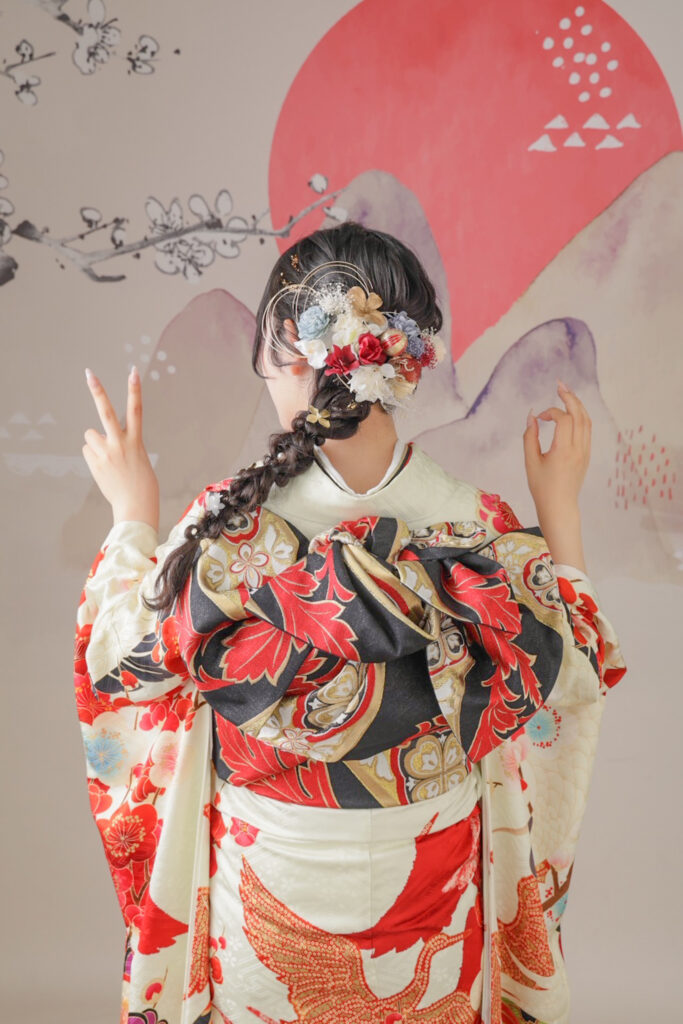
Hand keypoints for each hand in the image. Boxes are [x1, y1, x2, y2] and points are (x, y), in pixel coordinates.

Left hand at [82, 366, 159, 529]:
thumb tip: (98, 440)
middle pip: (106, 412)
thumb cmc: (141, 485)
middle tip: (89, 373)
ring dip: (95, 443)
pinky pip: (87, 451)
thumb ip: (121, 445)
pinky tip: (103, 469)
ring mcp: (105, 454)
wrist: (136, 507)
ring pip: (90, 436)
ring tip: (107, 459)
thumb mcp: (138, 459)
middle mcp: (119, 444)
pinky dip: (92, 457)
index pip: (136, 410)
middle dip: (97, 391)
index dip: (135, 389)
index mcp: (135, 442)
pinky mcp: (94, 464)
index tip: (133, 371)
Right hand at [523, 380, 591, 513]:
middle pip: (579, 414)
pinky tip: (571, 412)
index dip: (550, 412)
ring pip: (587, 421)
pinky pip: (587, 430)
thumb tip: (532, 416)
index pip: (563, 419)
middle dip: (570, 397)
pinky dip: (580, 416)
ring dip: (577, 404)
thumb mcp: (531, 462)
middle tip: (559, 384)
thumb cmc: (542, 487)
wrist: (559, 506)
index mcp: (563, 451)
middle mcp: (578, 449)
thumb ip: (530, 437)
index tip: (538, 417)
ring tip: (567, 393)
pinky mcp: (586, 455)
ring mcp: (585, 452)